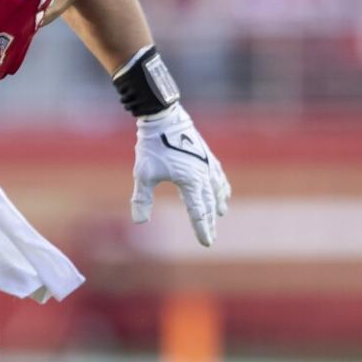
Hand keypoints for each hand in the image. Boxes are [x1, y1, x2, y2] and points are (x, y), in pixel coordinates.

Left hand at [131, 104, 230, 246]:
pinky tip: (222, 188)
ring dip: (218, 202)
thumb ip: (142, 199)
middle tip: (210, 236)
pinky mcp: (206, 155)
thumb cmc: (152, 146)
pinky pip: (218, 175)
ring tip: (221, 213)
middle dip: (209, 221)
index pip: (198, 212)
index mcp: (190, 182)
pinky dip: (221, 185)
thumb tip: (139, 221)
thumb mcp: (143, 174)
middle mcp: (203, 175)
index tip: (206, 243)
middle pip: (209, 203)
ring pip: (217, 189)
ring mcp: (207, 164)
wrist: (164, 118)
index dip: (202, 229)